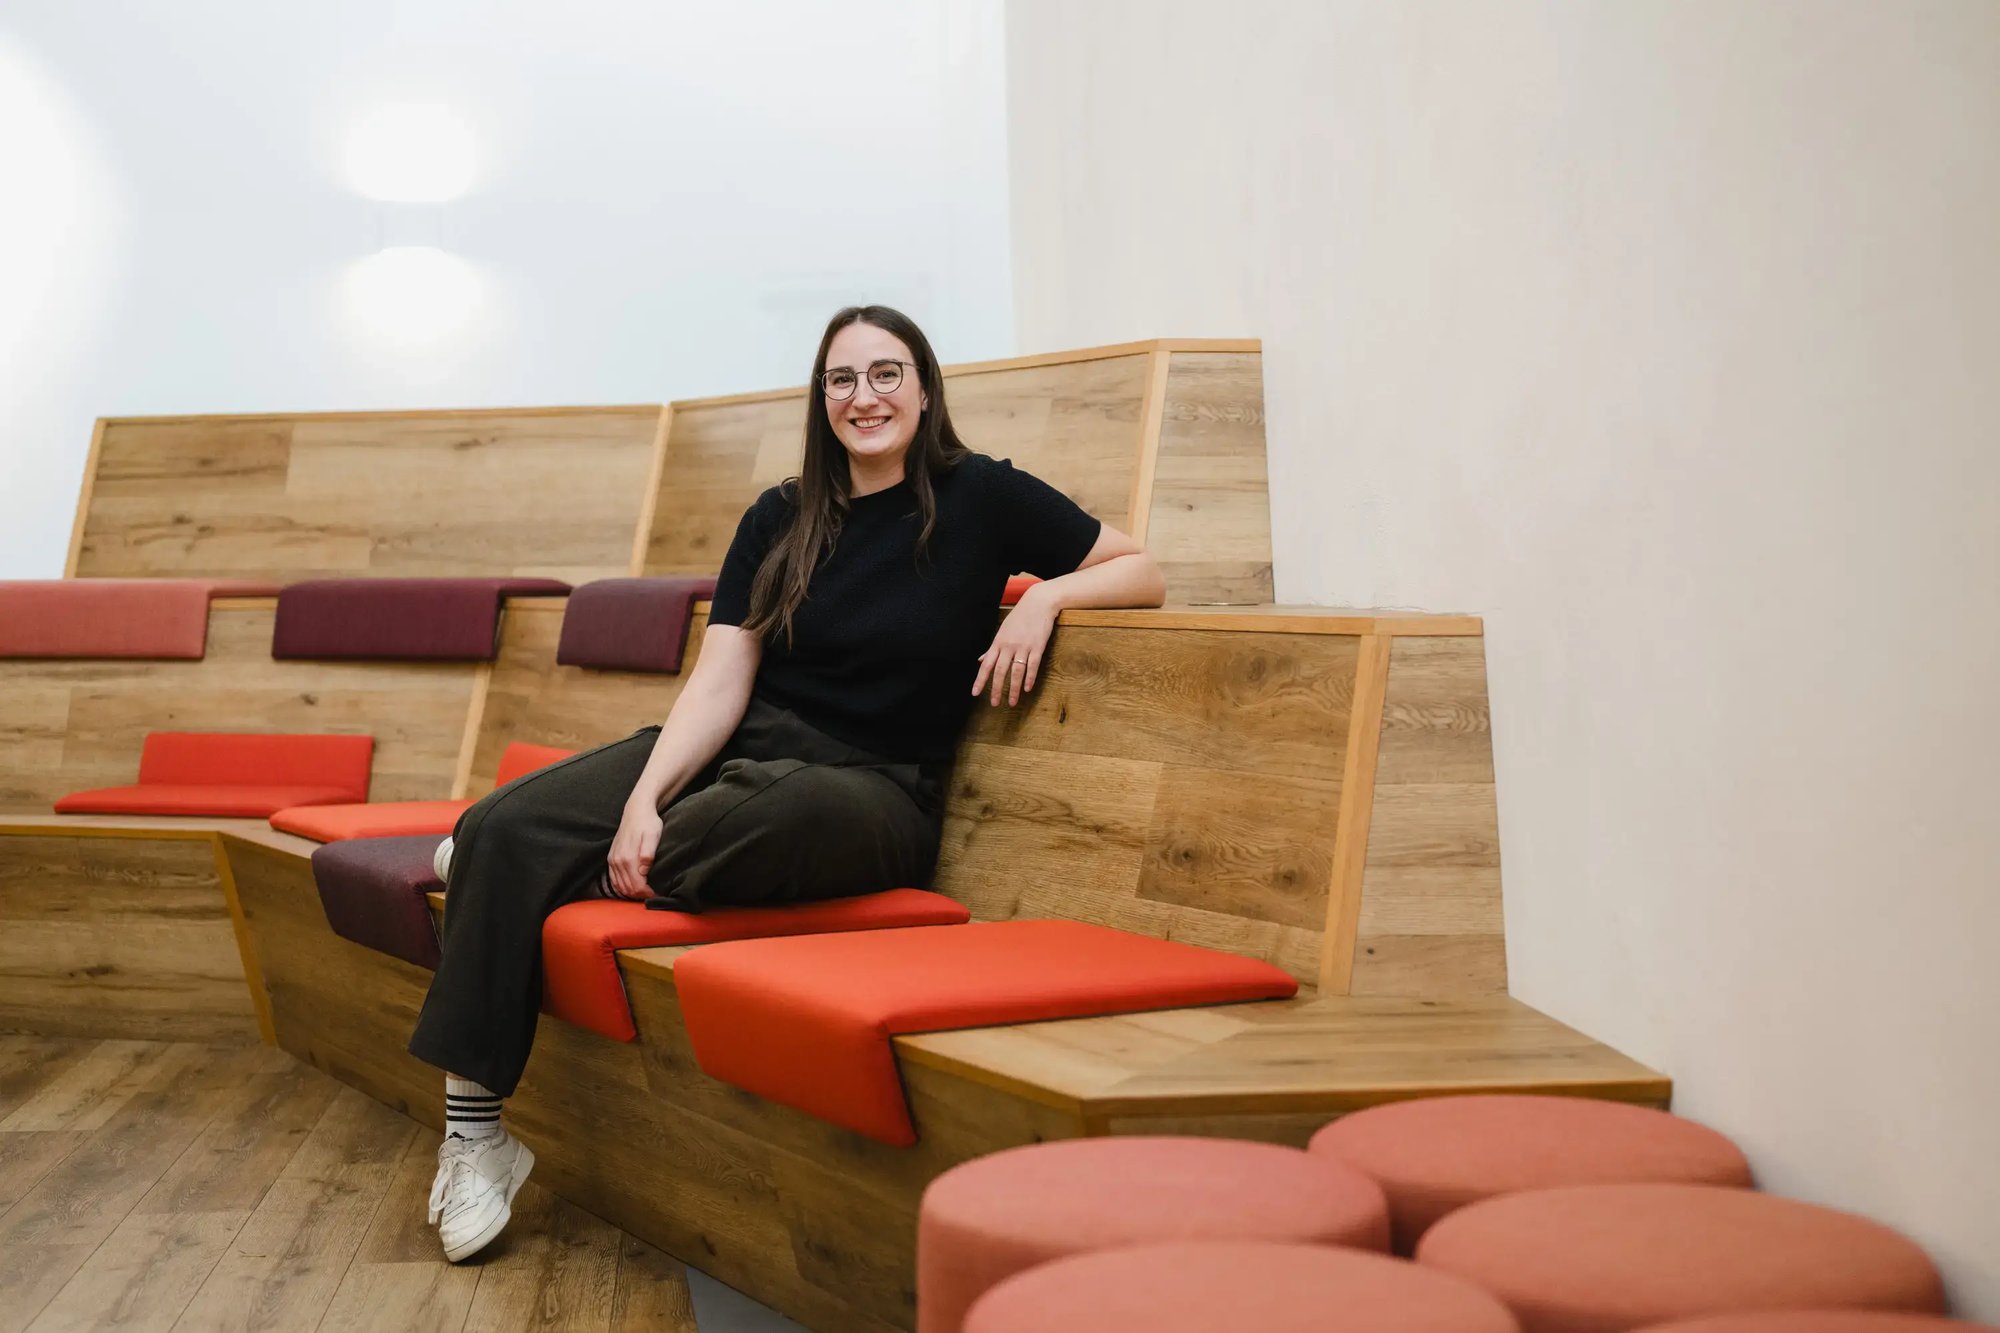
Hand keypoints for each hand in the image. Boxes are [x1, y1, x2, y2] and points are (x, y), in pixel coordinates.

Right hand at [607, 801, 662, 899]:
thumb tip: (644, 870)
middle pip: (628, 888)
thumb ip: (648, 852)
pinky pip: (614, 880)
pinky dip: (623, 887)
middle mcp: (617, 861)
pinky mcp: (611, 859)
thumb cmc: (648, 823)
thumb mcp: (653, 835)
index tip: (658, 893)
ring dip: (632, 892)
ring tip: (646, 891)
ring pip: (620, 886)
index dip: (648, 893)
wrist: (636, 811)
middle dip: (641, 895)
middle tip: (654, 894)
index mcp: (628, 858)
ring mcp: (612, 861)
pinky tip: (633, 887)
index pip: (637, 886)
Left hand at [971, 586, 1058, 707]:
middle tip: (995, 704)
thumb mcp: (1003, 631)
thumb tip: (980, 660)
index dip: (980, 680)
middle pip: (1000, 671)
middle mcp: (1008, 646)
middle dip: (996, 689)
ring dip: (1013, 688)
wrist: (1038, 603)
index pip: (986, 665)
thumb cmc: (1020, 617)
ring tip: (1012, 702)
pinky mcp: (1037, 646)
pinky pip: (1032, 665)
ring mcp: (1023, 646)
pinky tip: (1027, 688)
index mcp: (998, 643)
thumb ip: (993, 648)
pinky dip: (1029, 678)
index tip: (975, 693)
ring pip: (1016, 671)